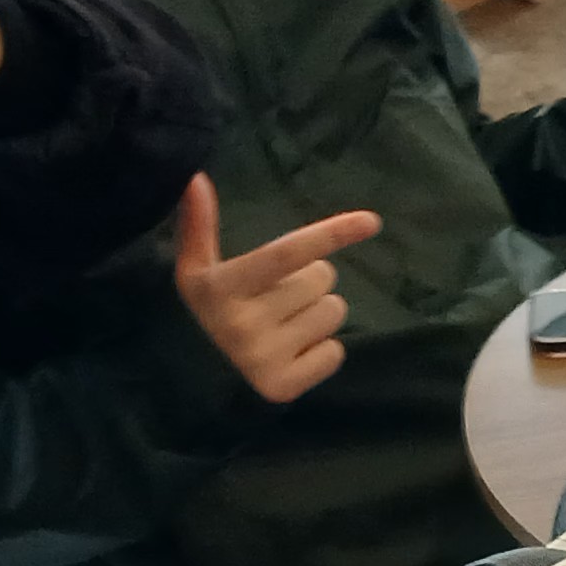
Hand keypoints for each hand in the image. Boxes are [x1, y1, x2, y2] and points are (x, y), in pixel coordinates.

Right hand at [173, 176, 378, 403]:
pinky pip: (335, 352)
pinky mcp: (283, 386)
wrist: (193, 385)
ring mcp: (262, 358)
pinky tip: (292, 353)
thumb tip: (195, 178)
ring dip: (317, 313)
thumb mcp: (194, 271)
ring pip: (333, 312)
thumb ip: (199, 225)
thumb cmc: (208, 314)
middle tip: (276, 297)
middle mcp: (240, 324)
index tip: (372, 221)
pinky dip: (321, 351)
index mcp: (220, 288)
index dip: (331, 233)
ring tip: (284, 325)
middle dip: (308, 280)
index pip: (287, 252)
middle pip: (320, 278)